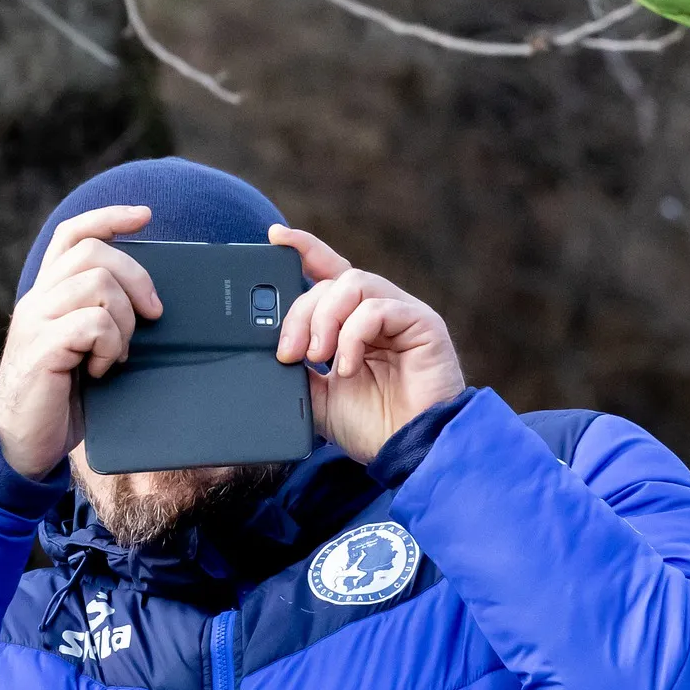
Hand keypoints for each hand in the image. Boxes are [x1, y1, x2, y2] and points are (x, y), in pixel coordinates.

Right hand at [0, 206, 161, 478]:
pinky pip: (92, 323)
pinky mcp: (42, 349)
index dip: (109, 217)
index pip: (72, 234)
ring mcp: (37, 322)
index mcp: (47, 293)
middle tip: (152, 314)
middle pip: (93, 252)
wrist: (22, 445)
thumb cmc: (62, 398)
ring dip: (124, 320)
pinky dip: (111, 345)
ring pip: (98, 283)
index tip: (146, 215)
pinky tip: (104, 369)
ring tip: (118, 353)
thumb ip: (101, 317)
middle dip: (136, 277)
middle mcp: (37, 299)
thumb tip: (153, 303)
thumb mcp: (83, 348)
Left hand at [270, 225, 465, 463]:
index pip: (327, 272)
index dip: (303, 250)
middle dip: (300, 312)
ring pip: (353, 283)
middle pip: (330, 282)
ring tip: (318, 357)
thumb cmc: (372, 425)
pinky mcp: (422, 322)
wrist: (409, 453)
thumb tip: (266, 349)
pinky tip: (346, 367)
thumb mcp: (316, 396)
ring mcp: (401, 314)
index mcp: (353, 322)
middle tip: (289, 352)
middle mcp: (377, 311)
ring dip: (325, 319)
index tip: (274, 237)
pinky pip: (378, 308)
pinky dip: (353, 335)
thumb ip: (296, 368)